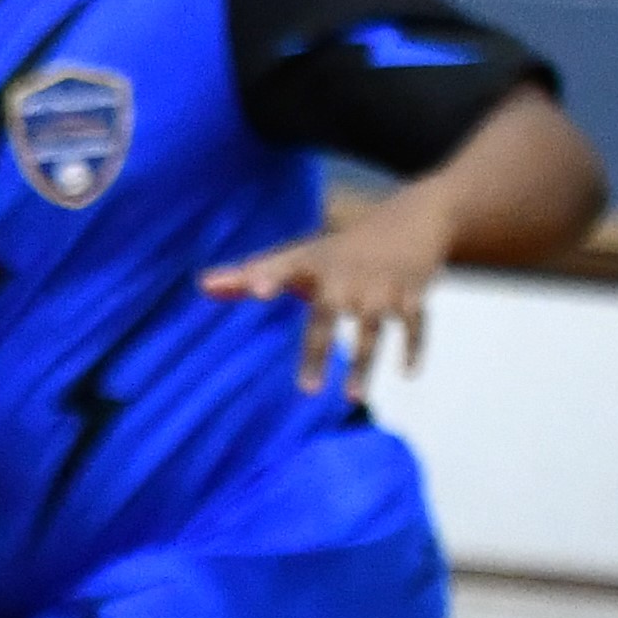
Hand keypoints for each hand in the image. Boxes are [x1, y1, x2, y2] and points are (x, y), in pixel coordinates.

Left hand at [203, 189, 458, 393]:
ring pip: (372, 331)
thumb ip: (249, 274)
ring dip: (366, 364)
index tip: (256, 290)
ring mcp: (381, 287)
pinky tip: (407, 374)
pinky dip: (414, 348)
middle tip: (308, 390)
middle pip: (328, 317)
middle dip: (319, 352)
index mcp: (312, 265)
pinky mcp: (412, 294)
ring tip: (354, 397)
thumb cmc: (338, 249)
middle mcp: (345, 277)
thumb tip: (202, 286)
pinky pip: (415, 325)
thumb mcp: (298, 256)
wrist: (411, 220)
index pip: (284, 269)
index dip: (269, 276)